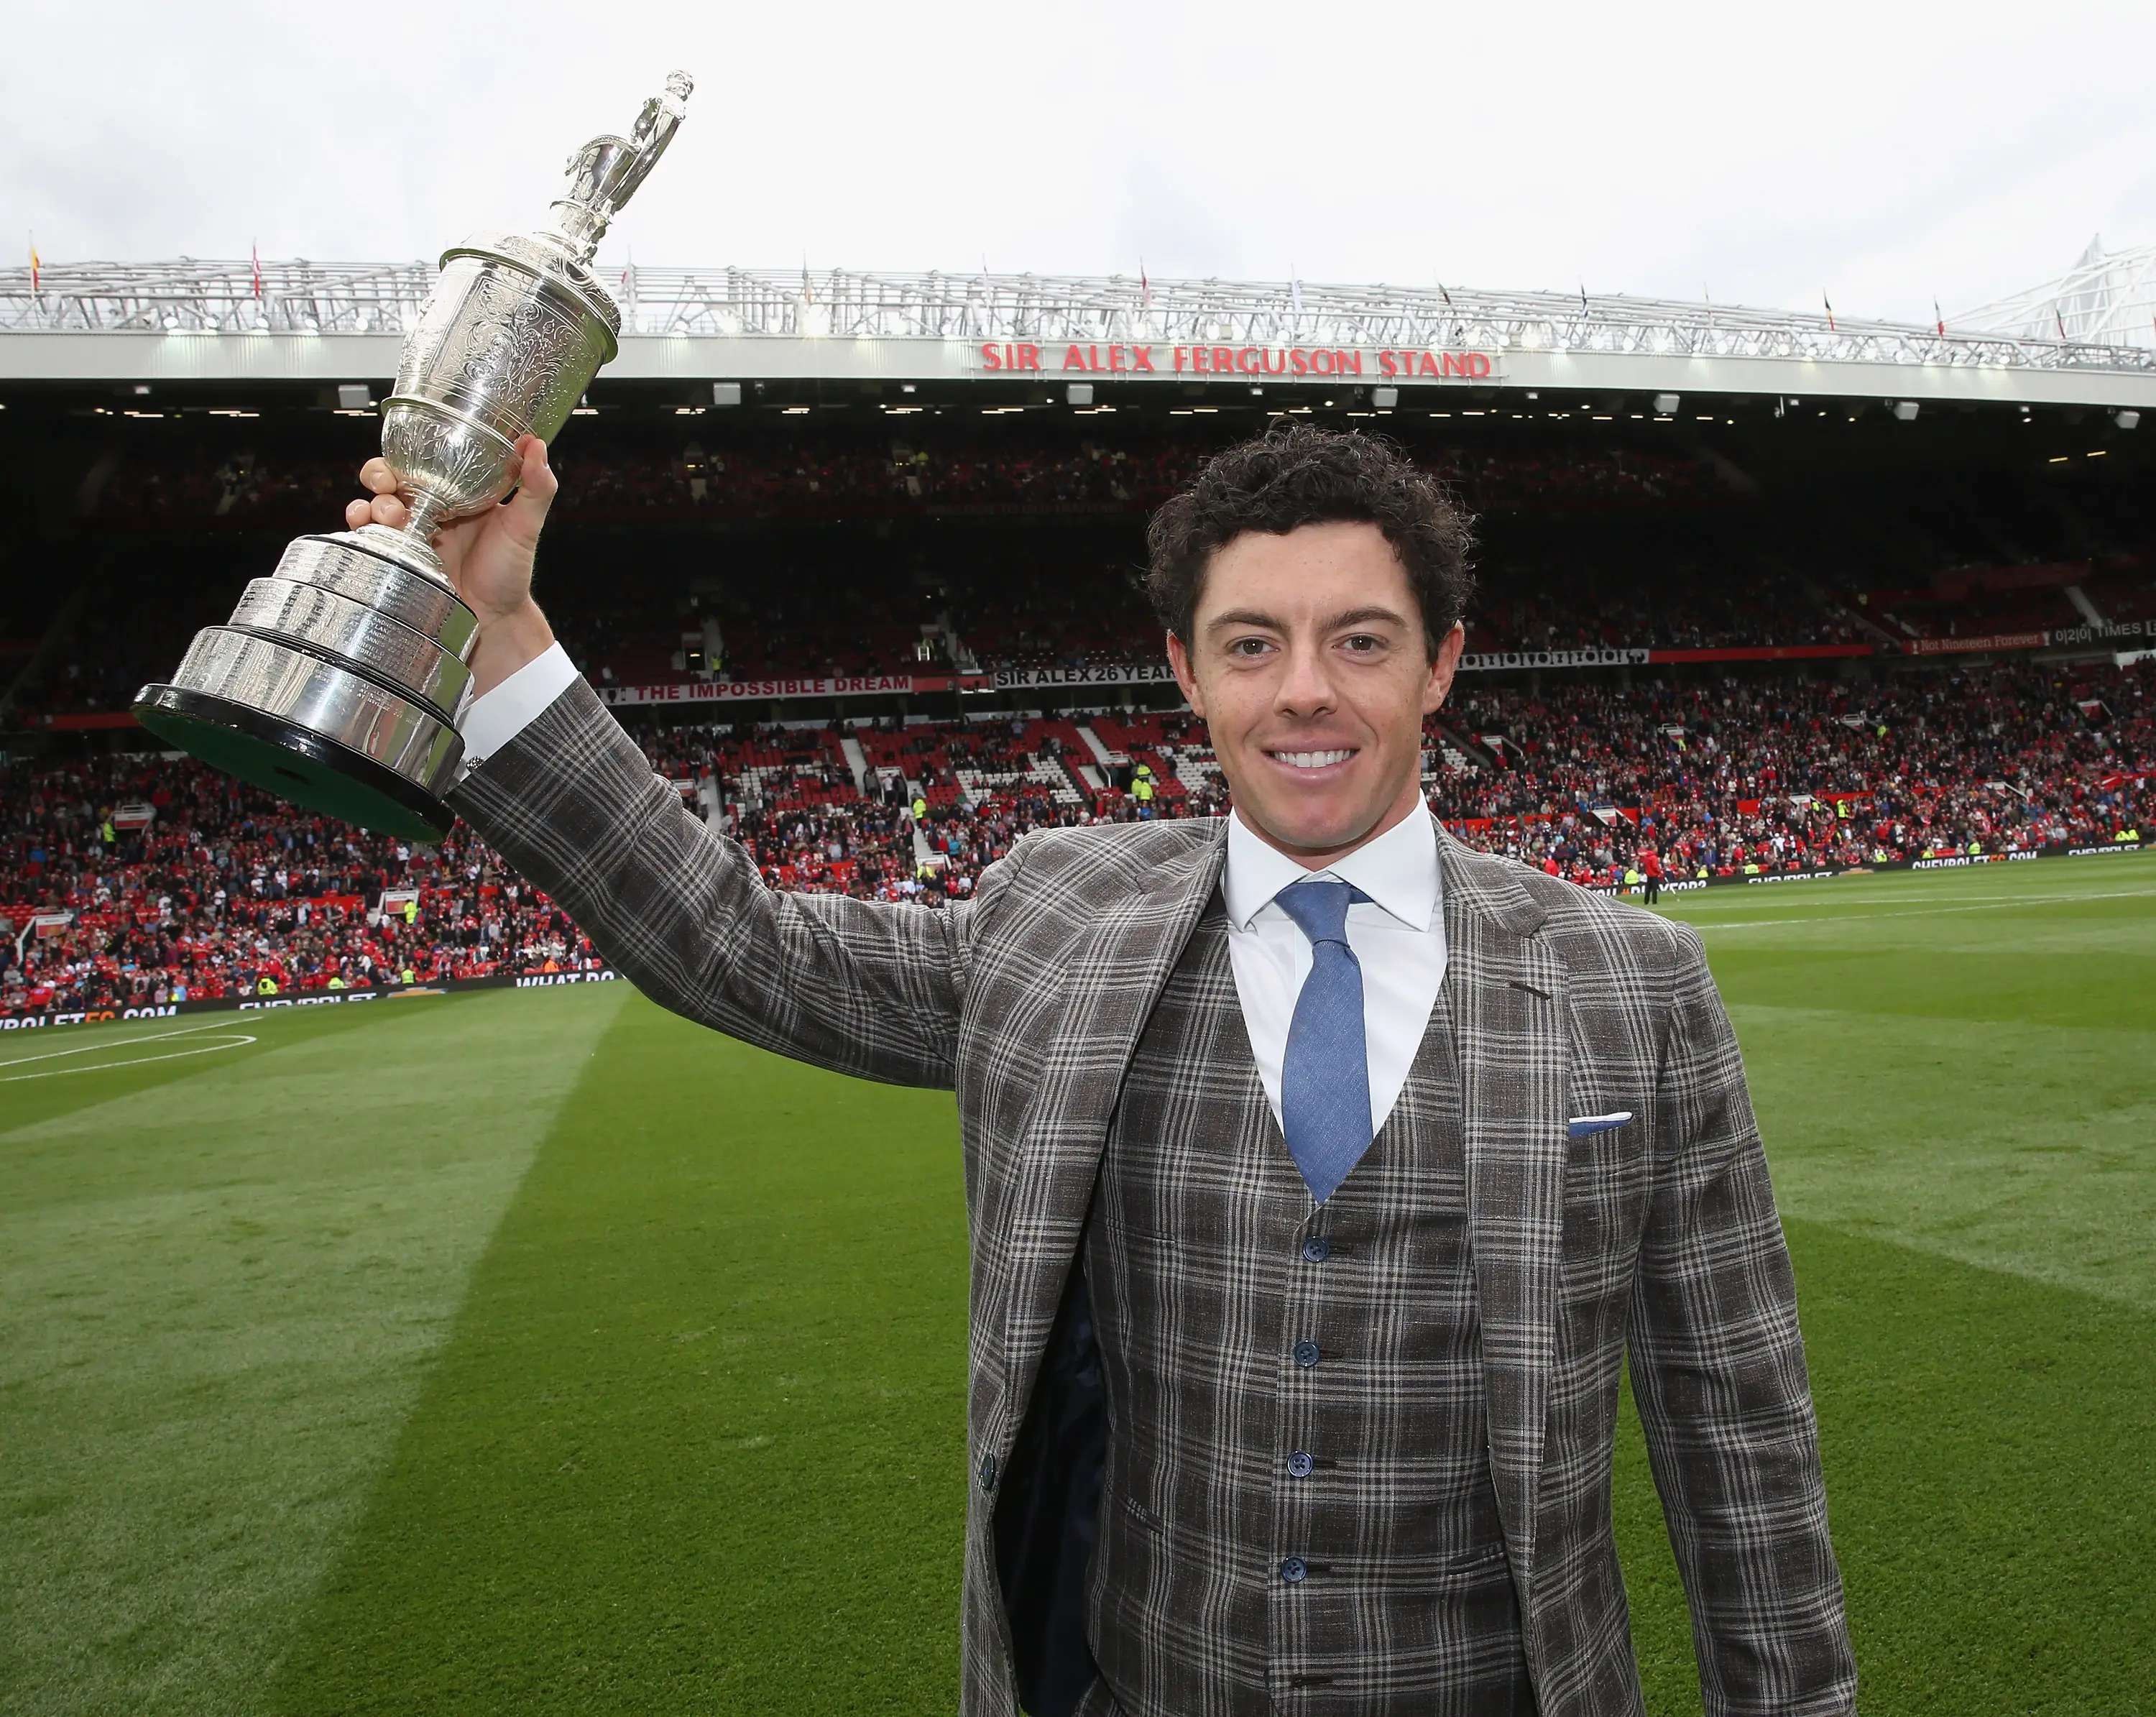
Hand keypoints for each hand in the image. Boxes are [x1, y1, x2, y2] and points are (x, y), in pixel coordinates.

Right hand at [346, 435, 558, 694]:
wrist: (493, 619)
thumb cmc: (510, 573)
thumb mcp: (525, 526)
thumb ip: (535, 487)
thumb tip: (535, 444)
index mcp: (455, 494)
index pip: (423, 461)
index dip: (407, 453)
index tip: (405, 457)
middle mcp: (428, 509)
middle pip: (390, 478)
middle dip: (379, 475)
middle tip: (387, 486)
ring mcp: (410, 533)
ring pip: (375, 504)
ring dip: (371, 502)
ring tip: (389, 516)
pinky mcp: (397, 557)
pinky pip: (369, 535)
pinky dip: (358, 525)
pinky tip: (365, 527)